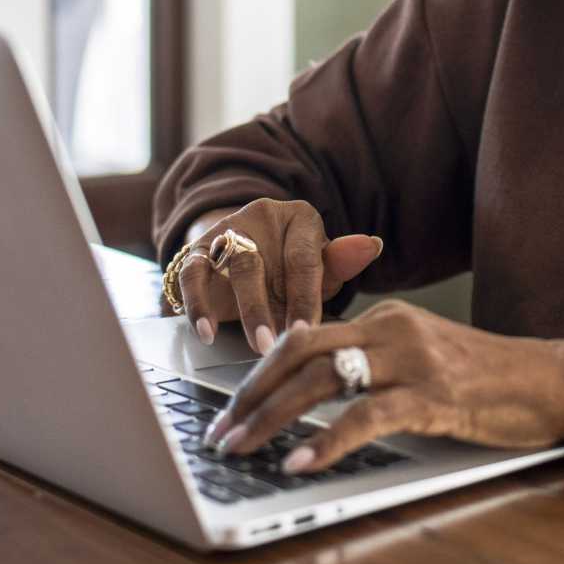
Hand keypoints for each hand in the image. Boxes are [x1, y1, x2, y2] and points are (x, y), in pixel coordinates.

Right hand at [177, 198, 382, 354]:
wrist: (247, 248)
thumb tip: (372, 245)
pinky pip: (192, 273)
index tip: (307, 333)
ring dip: (244, 310)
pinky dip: (197, 305)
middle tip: (277, 345)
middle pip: (264, 261)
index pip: (304, 259)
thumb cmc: (292, 265)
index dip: (306, 298)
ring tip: (255, 344)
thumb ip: (340, 263)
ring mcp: (228, 231)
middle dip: (270, 308)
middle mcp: (262, 217)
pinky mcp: (197, 249)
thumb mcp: (319, 266)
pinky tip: (206, 333)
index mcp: (300, 218)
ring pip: (232, 265)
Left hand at [206, 300, 563, 472]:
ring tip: (243, 448)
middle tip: (220, 431)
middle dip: (252, 393)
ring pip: (324, 381)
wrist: (546, 379)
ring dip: (273, 418)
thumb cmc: (484, 377)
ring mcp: (414, 360)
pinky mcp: (434, 394)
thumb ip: (375, 362)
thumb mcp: (422, 355)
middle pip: (302, 351)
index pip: (306, 336)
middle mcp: (393, 329)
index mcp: (387, 318)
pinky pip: (368, 416)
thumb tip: (315, 388)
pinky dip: (328, 440)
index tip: (230, 406)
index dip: (261, 371)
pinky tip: (302, 460)